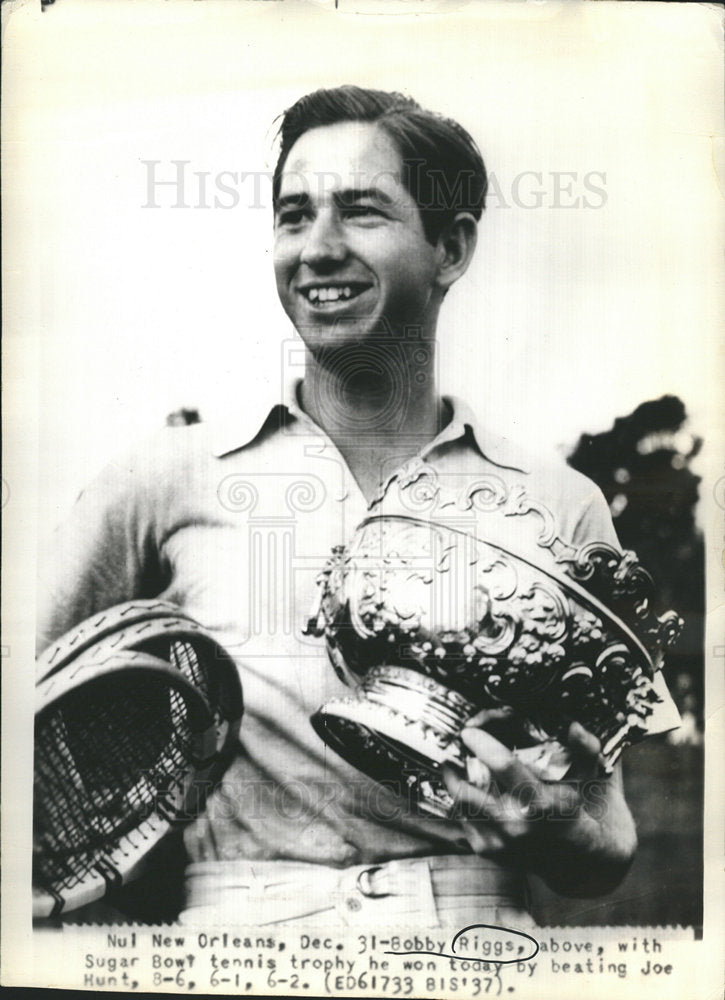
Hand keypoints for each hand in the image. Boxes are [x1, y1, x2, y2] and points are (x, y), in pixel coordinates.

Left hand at [442, 716, 637, 897]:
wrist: (580, 860)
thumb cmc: (581, 810)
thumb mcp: (591, 778)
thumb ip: (585, 748)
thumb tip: (573, 726)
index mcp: (542, 802)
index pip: (504, 766)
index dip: (482, 744)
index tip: (468, 731)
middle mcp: (517, 825)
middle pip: (467, 790)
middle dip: (453, 767)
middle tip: (451, 749)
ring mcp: (500, 842)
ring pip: (460, 805)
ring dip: (454, 783)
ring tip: (453, 765)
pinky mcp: (490, 852)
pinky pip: (462, 821)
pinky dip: (462, 802)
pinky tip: (468, 789)